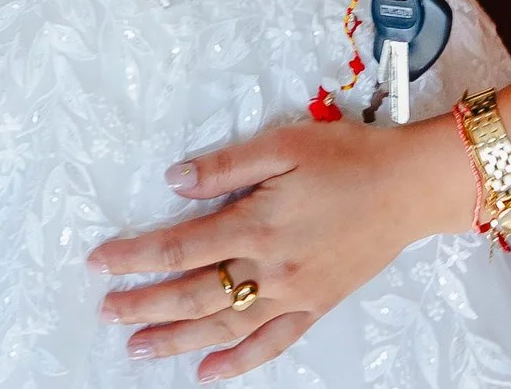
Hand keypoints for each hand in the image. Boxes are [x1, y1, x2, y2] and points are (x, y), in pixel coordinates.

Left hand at [89, 116, 471, 379]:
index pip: (179, 247)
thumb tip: (175, 180)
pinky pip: (271, 344)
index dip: (135, 257)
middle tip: (107, 311)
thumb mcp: (282, 144)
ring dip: (176, 341)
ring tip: (138, 349)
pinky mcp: (315, 306)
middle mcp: (270, 268)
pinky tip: (209, 373)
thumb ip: (225, 166)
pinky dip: (238, 363)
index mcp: (256, 224)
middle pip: (192, 295)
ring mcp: (293, 294)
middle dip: (144, 305)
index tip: (101, 263)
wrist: (410, 186)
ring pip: (223, 327)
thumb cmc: (351, 158)